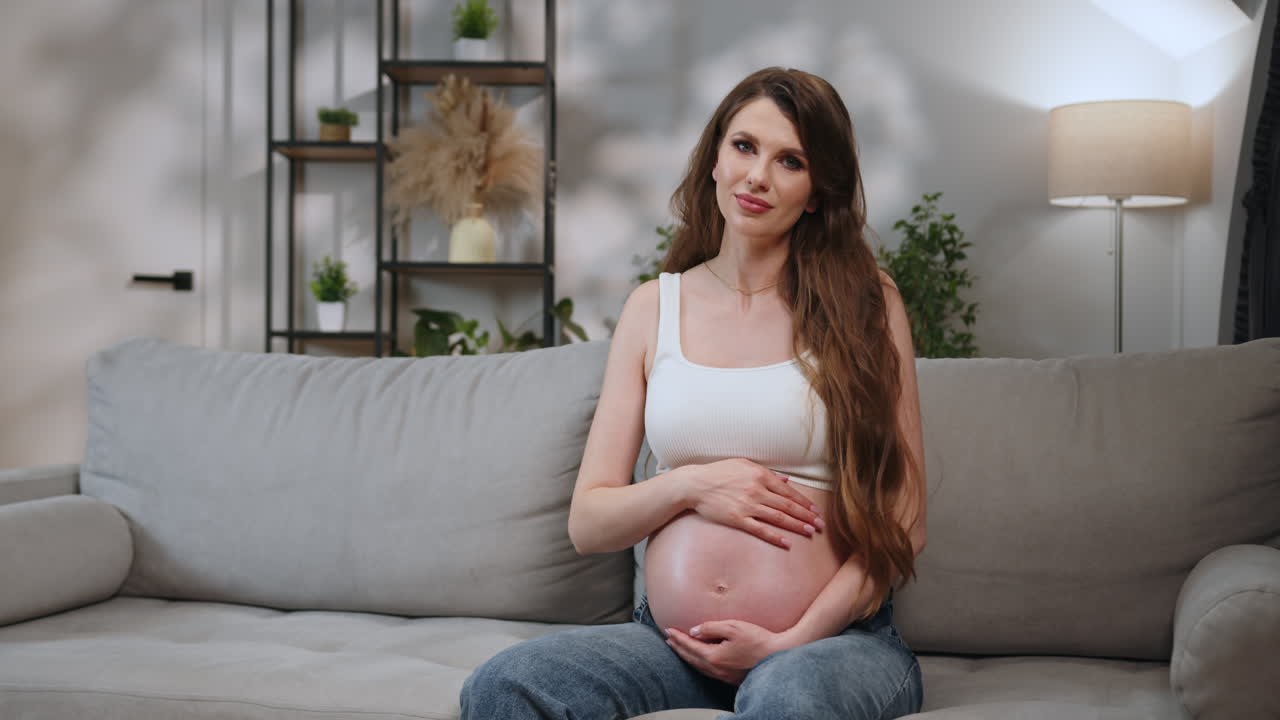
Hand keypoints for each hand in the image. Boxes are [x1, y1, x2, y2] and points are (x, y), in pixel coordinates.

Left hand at [664, 620, 789, 684]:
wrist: (778, 656)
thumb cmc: (758, 640)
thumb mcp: (733, 627)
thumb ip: (711, 628)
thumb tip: (694, 631)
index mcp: (714, 656)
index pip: (690, 646)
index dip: (678, 637)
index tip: (668, 630)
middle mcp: (716, 669)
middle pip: (691, 658)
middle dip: (678, 648)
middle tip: (669, 639)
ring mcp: (724, 675)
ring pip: (698, 666)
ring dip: (687, 656)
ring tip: (680, 648)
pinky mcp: (731, 678)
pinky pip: (708, 671)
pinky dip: (698, 663)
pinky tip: (700, 659)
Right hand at [689, 459, 823, 548]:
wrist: (695, 484)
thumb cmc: (718, 472)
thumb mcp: (743, 464)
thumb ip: (766, 472)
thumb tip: (786, 479)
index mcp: (760, 475)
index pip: (788, 491)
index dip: (804, 502)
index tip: (815, 510)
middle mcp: (756, 490)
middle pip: (787, 505)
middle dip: (806, 516)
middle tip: (820, 525)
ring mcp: (747, 505)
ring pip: (778, 517)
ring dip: (796, 526)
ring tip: (810, 532)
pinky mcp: (737, 519)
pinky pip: (760, 529)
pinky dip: (775, 536)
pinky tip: (787, 542)